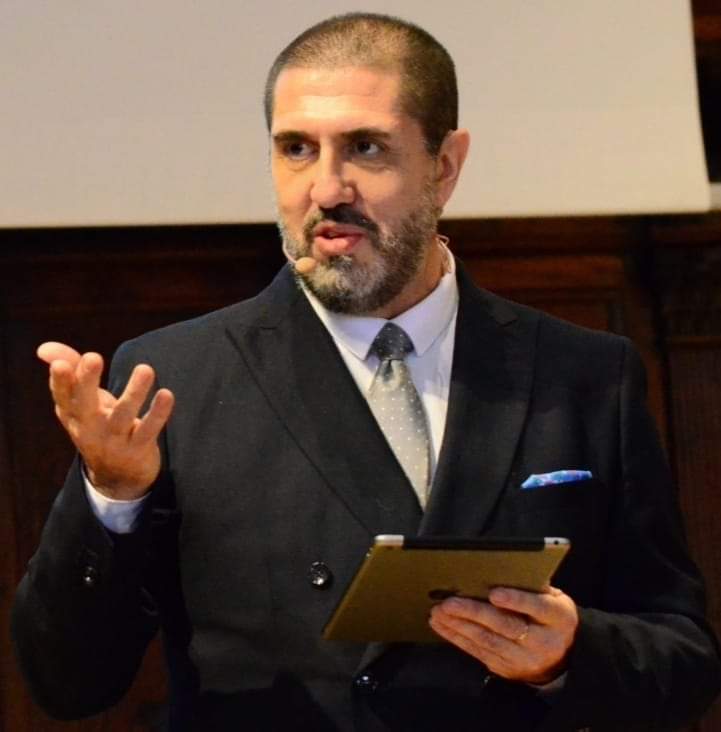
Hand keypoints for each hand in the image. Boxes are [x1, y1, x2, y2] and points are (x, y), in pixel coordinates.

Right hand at [38, 341, 174, 499]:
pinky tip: (166, 394)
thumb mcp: (82, 402)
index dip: (60, 381)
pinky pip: (149, 430)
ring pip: (123, 415)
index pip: (62, 396)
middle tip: (92, 356)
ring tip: (145, 369)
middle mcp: (90, 428)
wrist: (117, 477)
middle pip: (85, 405)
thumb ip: (71, 371)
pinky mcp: (138, 449)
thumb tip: (44, 348)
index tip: (61, 364)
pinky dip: (158, 413)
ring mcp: (114, 440)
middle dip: (87, 381)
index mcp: (74, 414)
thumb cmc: (98, 426)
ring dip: (134, 392)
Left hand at [429, 586, 577, 684]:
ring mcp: (523, 659)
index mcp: (558, 617)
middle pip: (506, 626)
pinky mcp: (505, 667)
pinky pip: (478, 651)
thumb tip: (499, 568)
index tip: (494, 593)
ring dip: (459, 625)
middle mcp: (542, 642)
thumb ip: (532, 585)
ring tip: (438, 611)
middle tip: (449, 602)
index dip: (516, 600)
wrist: (561, 657)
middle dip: (475, 612)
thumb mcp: (552, 596)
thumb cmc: (549, 614)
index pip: (537, 607)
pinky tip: (441, 625)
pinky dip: (457, 637)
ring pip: (488, 641)